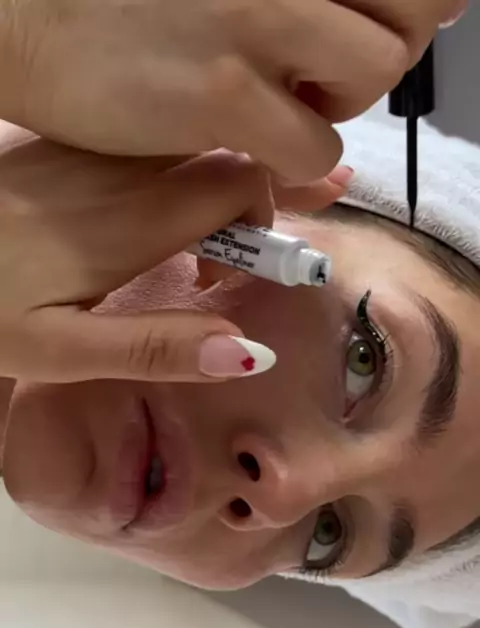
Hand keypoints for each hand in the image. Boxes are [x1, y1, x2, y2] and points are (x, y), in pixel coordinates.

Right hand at [0, 1, 463, 183]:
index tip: (356, 32)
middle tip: (317, 72)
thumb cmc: (125, 0)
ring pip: (375, 73)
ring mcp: (258, 15)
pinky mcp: (225, 91)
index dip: (401, 7)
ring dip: (337, 104)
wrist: (30, 23)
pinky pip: (315, 147)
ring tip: (276, 107)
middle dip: (375, 52)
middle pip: (414, 6)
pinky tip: (244, 141)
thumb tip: (390, 10)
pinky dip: (292, 161)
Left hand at [0, 123, 348, 383]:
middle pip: (221, 155)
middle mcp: (118, 170)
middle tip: (217, 263)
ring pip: (184, 144)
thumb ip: (155, 349)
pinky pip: (142, 144)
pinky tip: (138, 215)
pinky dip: (166, 173)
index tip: (233, 274)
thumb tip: (249, 353)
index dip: (261, 225)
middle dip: (243, 204)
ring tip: (182, 245)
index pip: (239, 184)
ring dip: (207, 188)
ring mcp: (90, 150)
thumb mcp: (63, 351)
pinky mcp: (64, 145)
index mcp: (129, 220)